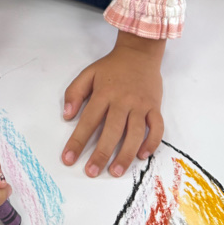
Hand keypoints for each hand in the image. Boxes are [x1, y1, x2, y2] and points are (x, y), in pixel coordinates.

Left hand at [61, 30, 164, 178]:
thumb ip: (74, 92)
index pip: (88, 121)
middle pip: (111, 131)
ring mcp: (140, 105)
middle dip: (101, 154)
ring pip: (135, 133)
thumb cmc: (112, 66)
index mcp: (104, 93)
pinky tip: (142, 154)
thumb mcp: (88, 73)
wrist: (139, 52)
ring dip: (125, 154)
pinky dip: (152, 142)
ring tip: (115, 171)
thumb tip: (67, 115)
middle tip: (91, 172)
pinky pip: (157, 127)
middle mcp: (122, 101)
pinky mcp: (155, 107)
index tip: (68, 159)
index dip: (77, 141)